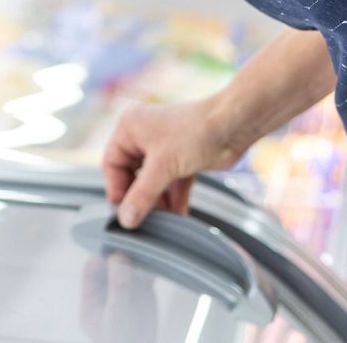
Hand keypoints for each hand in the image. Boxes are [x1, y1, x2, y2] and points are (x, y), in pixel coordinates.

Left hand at [80, 252, 159, 341]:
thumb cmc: (122, 339)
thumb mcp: (116, 316)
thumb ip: (117, 288)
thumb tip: (117, 258)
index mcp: (91, 297)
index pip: (91, 270)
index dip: (100, 258)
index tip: (112, 250)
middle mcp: (106, 289)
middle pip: (110, 264)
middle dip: (119, 254)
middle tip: (130, 247)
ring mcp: (124, 288)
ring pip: (128, 265)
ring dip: (136, 257)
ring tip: (144, 251)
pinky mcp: (142, 289)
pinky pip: (145, 273)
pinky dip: (151, 267)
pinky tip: (155, 264)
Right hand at [102, 98, 244, 229]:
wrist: (234, 125)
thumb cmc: (195, 132)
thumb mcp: (163, 166)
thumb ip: (142, 195)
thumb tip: (125, 220)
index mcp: (129, 128)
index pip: (112, 164)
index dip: (117, 189)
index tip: (123, 212)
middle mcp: (143, 136)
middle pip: (132, 175)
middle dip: (141, 198)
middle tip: (144, 220)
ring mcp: (163, 148)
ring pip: (153, 182)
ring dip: (158, 202)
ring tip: (162, 222)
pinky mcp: (181, 159)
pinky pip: (171, 183)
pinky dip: (174, 199)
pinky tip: (178, 216)